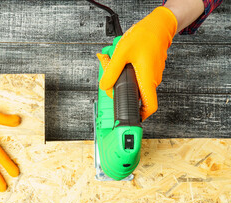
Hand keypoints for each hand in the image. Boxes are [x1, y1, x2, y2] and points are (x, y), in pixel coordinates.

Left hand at [97, 6, 177, 120]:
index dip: (141, 116)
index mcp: (147, 80)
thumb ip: (111, 72)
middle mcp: (152, 80)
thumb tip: (105, 86)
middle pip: (136, 94)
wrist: (159, 24)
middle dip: (120, 90)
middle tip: (109, 80)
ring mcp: (152, 74)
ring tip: (112, 64)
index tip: (131, 117)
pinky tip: (120, 60)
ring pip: (135, 83)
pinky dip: (127, 71)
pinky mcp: (150, 67)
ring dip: (122, 78)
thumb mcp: (121, 54)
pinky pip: (138, 74)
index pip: (150, 107)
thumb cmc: (145, 36)